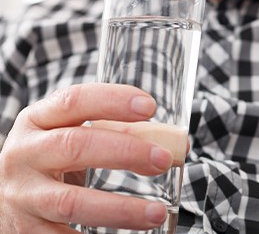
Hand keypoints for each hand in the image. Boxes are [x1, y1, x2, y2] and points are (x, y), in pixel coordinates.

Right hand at [0, 83, 173, 232]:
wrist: (7, 193)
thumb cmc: (54, 157)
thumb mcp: (74, 133)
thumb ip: (121, 132)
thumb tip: (179, 144)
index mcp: (38, 119)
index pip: (74, 100)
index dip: (112, 101)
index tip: (150, 106)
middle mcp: (24, 154)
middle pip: (75, 146)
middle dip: (125, 152)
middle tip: (163, 160)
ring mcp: (22, 195)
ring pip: (71, 202)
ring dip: (120, 209)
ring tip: (157, 213)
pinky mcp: (24, 232)